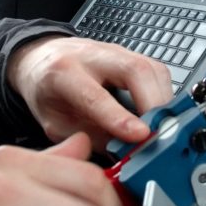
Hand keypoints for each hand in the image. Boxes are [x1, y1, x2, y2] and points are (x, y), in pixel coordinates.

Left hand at [7, 36, 171, 149]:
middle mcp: (92, 56)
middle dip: (155, 104)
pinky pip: (156, 71)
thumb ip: (90, 138)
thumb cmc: (47, 92)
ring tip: (165, 128)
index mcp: (63, 73)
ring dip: (164, 100)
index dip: (120, 118)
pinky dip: (164, 94)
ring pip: (151, 68)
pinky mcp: (130, 54)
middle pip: (134, 70)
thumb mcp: (56, 124)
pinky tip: (162, 114)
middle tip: (162, 134)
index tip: (141, 136)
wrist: (41, 60)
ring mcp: (114, 51)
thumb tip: (125, 154)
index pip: (96, 95)